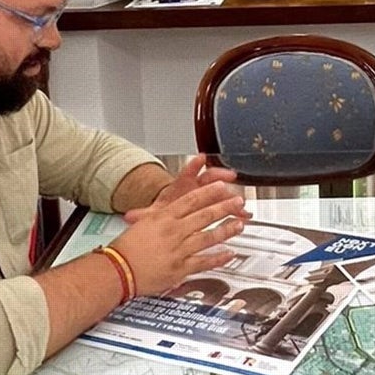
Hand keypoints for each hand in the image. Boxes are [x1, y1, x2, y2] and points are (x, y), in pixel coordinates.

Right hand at [110, 181, 246, 295]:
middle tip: (237, 201)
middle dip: (224, 207)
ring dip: (227, 230)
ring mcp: (179, 250)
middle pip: (205, 215)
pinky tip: (229, 253)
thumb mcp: (141, 225)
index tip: (221, 187)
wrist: (117, 271)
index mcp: (163, 217)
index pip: (191, 200)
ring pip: (209, 237)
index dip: (209, 192)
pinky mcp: (181, 268)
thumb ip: (158, 218)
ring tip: (240, 224)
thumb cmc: (125, 250)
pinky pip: (205, 262)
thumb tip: (168, 214)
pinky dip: (219, 258)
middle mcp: (173, 231)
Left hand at [124, 154, 250, 222]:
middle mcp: (196, 188)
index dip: (193, 165)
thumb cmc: (165, 213)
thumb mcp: (153, 216)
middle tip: (229, 177)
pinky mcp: (216, 205)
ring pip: (222, 191)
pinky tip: (244, 214)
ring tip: (239, 199)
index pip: (187, 173)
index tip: (200, 158)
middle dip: (220, 176)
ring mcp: (207, 195)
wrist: (171, 216)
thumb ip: (143, 216)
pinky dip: (237, 210)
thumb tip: (130, 216)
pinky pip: (228, 205)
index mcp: (180, 187)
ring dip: (231, 194)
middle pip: (209, 178)